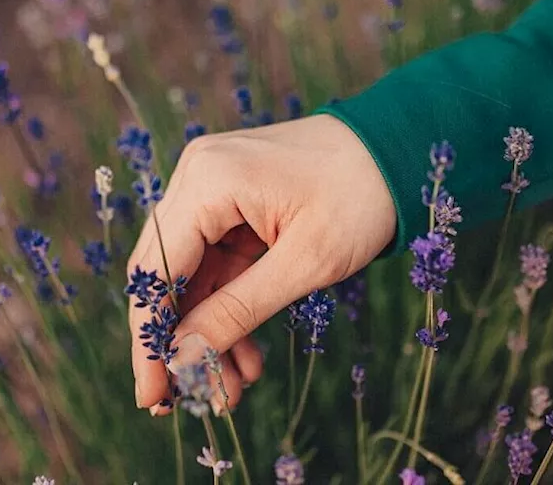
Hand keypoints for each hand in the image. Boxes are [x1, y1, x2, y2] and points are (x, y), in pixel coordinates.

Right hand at [127, 114, 395, 412]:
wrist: (400, 149)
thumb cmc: (362, 197)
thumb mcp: (305, 264)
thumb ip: (238, 312)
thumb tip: (182, 361)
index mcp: (209, 181)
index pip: (158, 270)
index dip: (151, 337)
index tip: (152, 394)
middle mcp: (198, 177)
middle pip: (165, 274)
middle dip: (177, 343)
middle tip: (180, 403)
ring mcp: (212, 188)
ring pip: (191, 277)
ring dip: (207, 334)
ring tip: (228, 391)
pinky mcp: (230, 203)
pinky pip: (216, 265)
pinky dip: (228, 310)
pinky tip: (246, 358)